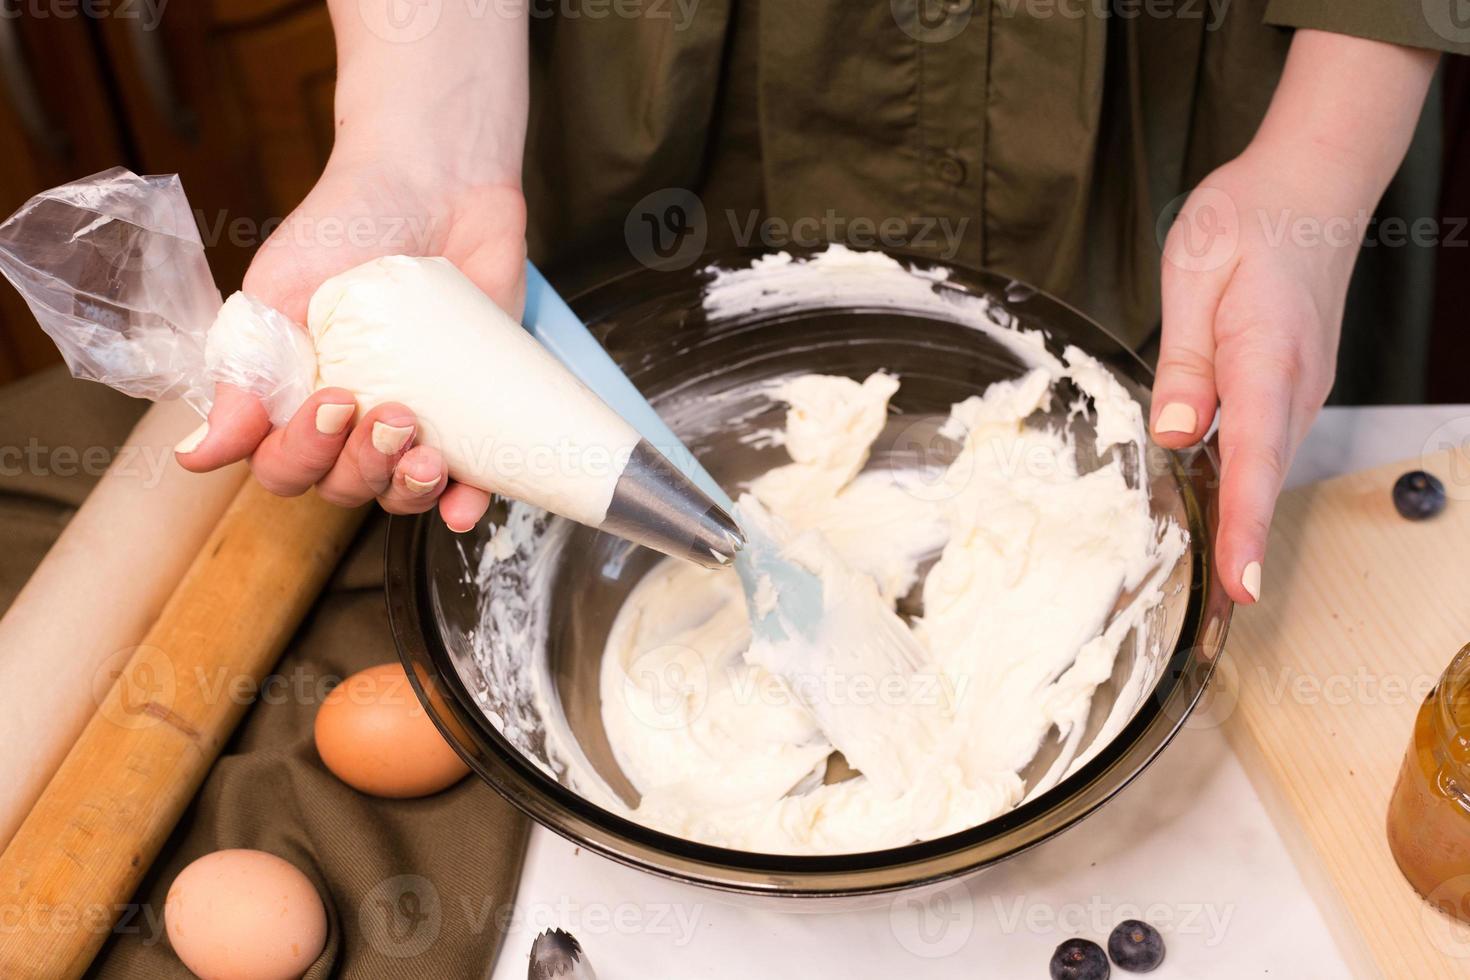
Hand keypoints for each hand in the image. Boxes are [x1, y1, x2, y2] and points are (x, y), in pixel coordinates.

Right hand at [174, 148, 526, 531]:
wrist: (436, 181)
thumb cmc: (348, 223)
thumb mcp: (280, 289)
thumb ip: (244, 369)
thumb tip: (198, 452)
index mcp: (293, 396)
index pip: (284, 463)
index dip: (303, 454)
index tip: (332, 401)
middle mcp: (350, 419)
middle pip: (342, 487)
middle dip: (363, 467)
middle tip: (392, 414)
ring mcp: (413, 419)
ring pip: (399, 493)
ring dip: (408, 491)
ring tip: (427, 452)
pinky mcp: (472, 412)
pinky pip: (468, 482)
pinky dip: (465, 503)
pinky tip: (466, 501)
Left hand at [1151, 148, 1351, 603]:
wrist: (1313, 184)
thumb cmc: (1249, 217)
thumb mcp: (1194, 270)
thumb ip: (1184, 357)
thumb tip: (1175, 430)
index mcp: (1266, 352)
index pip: (1254, 453)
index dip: (1246, 524)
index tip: (1241, 587)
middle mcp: (1295, 382)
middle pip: (1264, 476)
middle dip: (1243, 548)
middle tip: (1211, 618)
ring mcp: (1300, 387)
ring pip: (1266, 464)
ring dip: (1244, 523)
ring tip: (1216, 588)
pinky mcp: (1291, 386)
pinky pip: (1264, 444)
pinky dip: (1246, 485)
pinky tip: (1220, 513)